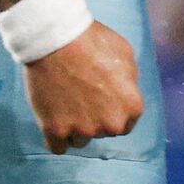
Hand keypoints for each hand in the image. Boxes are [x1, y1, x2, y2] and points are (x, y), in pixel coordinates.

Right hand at [20, 21, 144, 153]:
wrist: (52, 36)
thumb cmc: (90, 40)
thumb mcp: (124, 53)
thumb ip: (129, 79)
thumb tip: (125, 89)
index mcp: (131, 107)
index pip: (125, 123)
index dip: (110, 109)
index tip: (97, 98)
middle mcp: (110, 124)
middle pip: (102, 132)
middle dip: (93, 118)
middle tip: (78, 95)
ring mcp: (82, 129)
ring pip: (80, 139)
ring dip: (73, 126)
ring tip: (62, 103)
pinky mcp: (55, 129)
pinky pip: (57, 147)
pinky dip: (55, 137)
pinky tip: (52, 122)